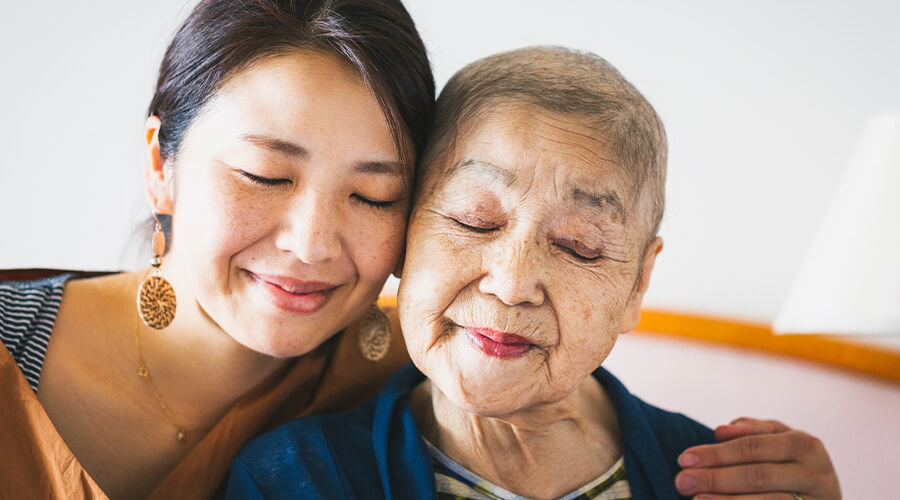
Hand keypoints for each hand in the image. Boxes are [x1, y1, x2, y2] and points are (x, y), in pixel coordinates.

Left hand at [674, 417, 840, 498]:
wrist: (824, 499)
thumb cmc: (793, 465)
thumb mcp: (779, 443)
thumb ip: (752, 432)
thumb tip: (720, 430)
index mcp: (805, 444)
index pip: (752, 447)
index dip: (717, 453)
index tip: (684, 459)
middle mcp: (817, 474)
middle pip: (757, 475)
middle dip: (715, 478)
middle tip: (682, 482)